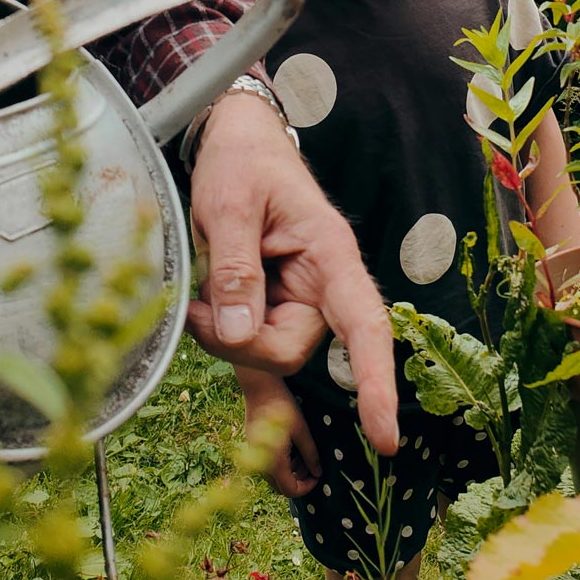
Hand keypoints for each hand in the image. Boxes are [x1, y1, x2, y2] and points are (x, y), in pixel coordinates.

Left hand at [185, 94, 399, 454]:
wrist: (237, 141)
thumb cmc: (242, 162)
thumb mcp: (228, 204)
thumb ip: (235, 269)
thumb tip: (238, 334)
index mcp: (330, 255)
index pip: (364, 324)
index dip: (376, 382)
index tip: (385, 438)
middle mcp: (322, 286)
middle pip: (290, 350)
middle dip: (237, 342)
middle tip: (194, 305)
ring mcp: (297, 301)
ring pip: (265, 355)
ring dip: (223, 338)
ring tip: (195, 295)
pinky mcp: (270, 310)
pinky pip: (257, 352)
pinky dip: (234, 356)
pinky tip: (213, 347)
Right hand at [236, 371, 319, 496]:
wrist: (260, 386)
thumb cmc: (283, 406)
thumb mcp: (302, 430)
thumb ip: (311, 454)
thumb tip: (318, 472)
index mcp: (273, 462)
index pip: (290, 490)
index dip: (307, 488)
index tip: (318, 477)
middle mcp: (260, 462)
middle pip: (281, 485)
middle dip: (299, 480)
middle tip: (313, 465)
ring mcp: (253, 454)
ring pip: (274, 475)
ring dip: (291, 471)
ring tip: (305, 455)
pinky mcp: (252, 445)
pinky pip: (267, 463)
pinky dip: (282, 462)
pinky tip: (292, 447)